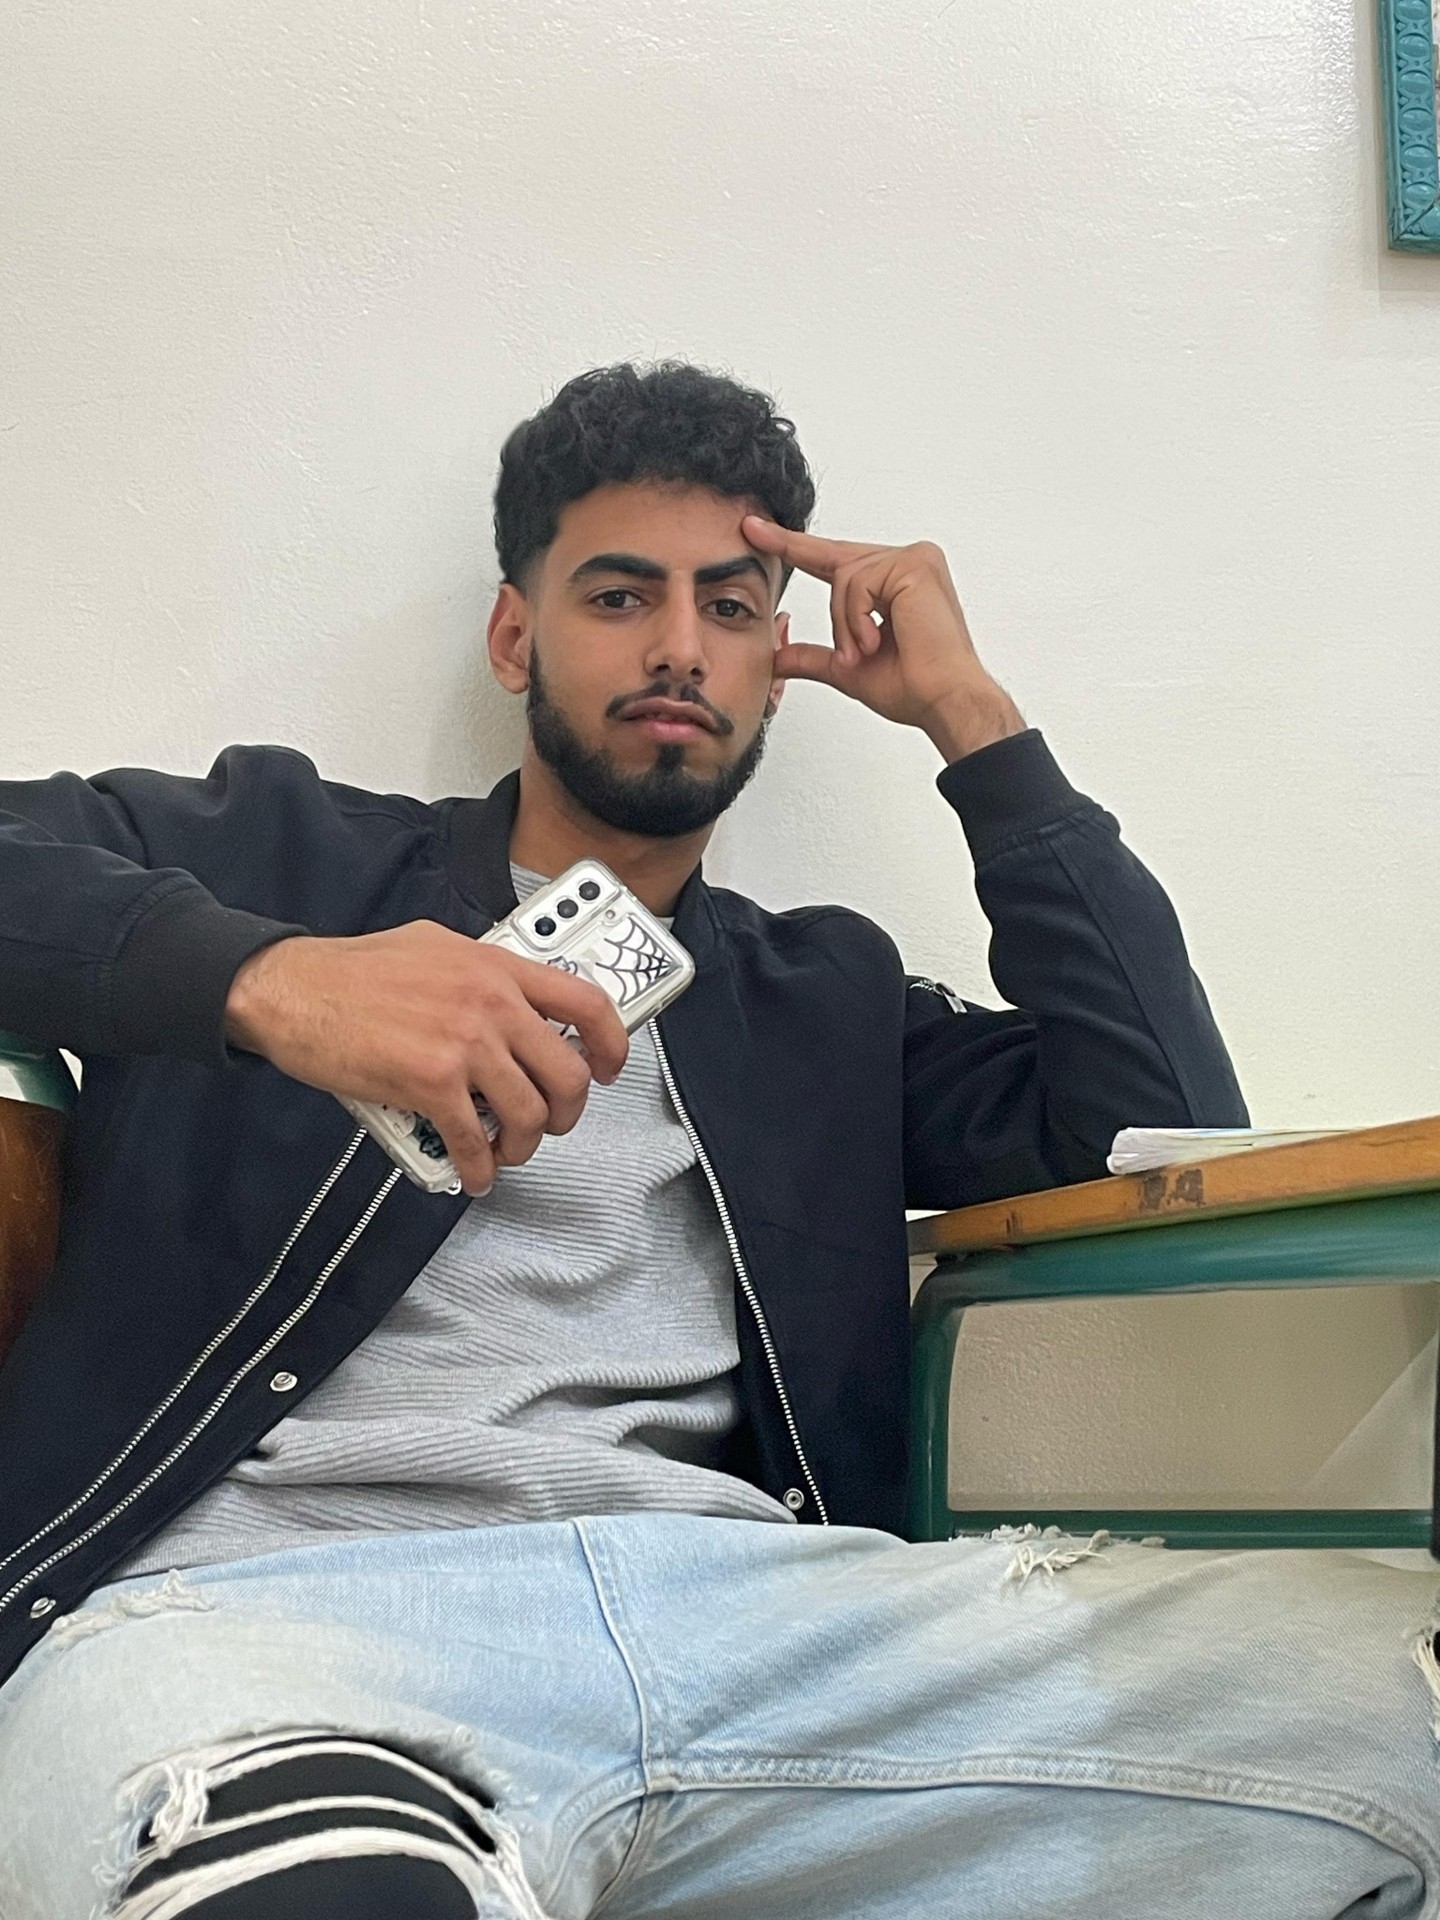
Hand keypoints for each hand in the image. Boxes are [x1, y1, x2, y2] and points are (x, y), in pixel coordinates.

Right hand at [224, 923, 628, 1194]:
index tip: (606, 1069)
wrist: (292, 990)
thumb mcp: (434, 947)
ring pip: (528, 1115)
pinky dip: (479, 1168)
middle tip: (547, 1123)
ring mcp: (464, 1043)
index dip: (610, 1044)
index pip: (587, 1003)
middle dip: (565, 1112)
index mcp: (498, 966)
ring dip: (522, 1145)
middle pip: (567, 1074)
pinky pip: (474, 1140)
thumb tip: (511, 999)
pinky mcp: (430, 1083)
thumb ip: (481, 972)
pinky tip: (472, 1175)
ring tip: (504, 1150)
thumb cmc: (353, 971)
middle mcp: (492, 1002)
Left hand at [743, 516, 1025, 761]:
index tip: (754, 530)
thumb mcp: (848, 667)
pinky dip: (858, 618)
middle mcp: (908, 562)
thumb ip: (813, 656)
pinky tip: (878, 641)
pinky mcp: (916, 564)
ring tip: (870, 652)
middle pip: (837, 567)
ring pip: (845, 576)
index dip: (792, 546)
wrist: (944, 702)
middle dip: (837, 616)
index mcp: (895, 581)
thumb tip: (777, 656)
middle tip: (859, 653)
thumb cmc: (913, 688)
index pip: (834, 558)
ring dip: (847, 624)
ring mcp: (915, 558)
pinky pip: (859, 583)